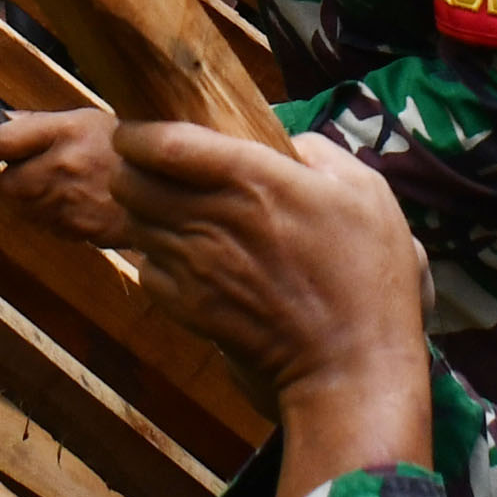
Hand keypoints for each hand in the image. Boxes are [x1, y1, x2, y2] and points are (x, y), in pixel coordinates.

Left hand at [0, 107, 124, 245]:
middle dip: (12, 180)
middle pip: (8, 183)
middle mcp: (64, 165)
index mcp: (66, 130)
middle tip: (28, 172)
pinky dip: (49, 216)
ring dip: (30, 200)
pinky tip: (72, 204)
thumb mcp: (85, 121)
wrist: (165, 189)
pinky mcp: (76, 228)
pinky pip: (44, 224)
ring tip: (58, 187)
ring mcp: (70, 200)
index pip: (5, 140)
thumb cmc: (122, 148)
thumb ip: (38, 124)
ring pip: (23, 208)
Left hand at [109, 126, 431, 488]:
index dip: (139, 133)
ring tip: (172, 213)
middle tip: (154, 170)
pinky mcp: (189, 307)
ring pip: (134, 224)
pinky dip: (156, 260)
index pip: (162, 143)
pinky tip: (185, 260)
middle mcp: (209, 218)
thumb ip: (318, 152)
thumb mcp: (366, 192)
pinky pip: (147, 270)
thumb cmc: (366, 274)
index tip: (141, 131)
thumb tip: (288, 142)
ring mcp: (194, 266)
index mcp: (250, 179)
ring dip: (143, 213)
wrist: (350, 365)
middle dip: (132, 169)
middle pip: (129, 182)